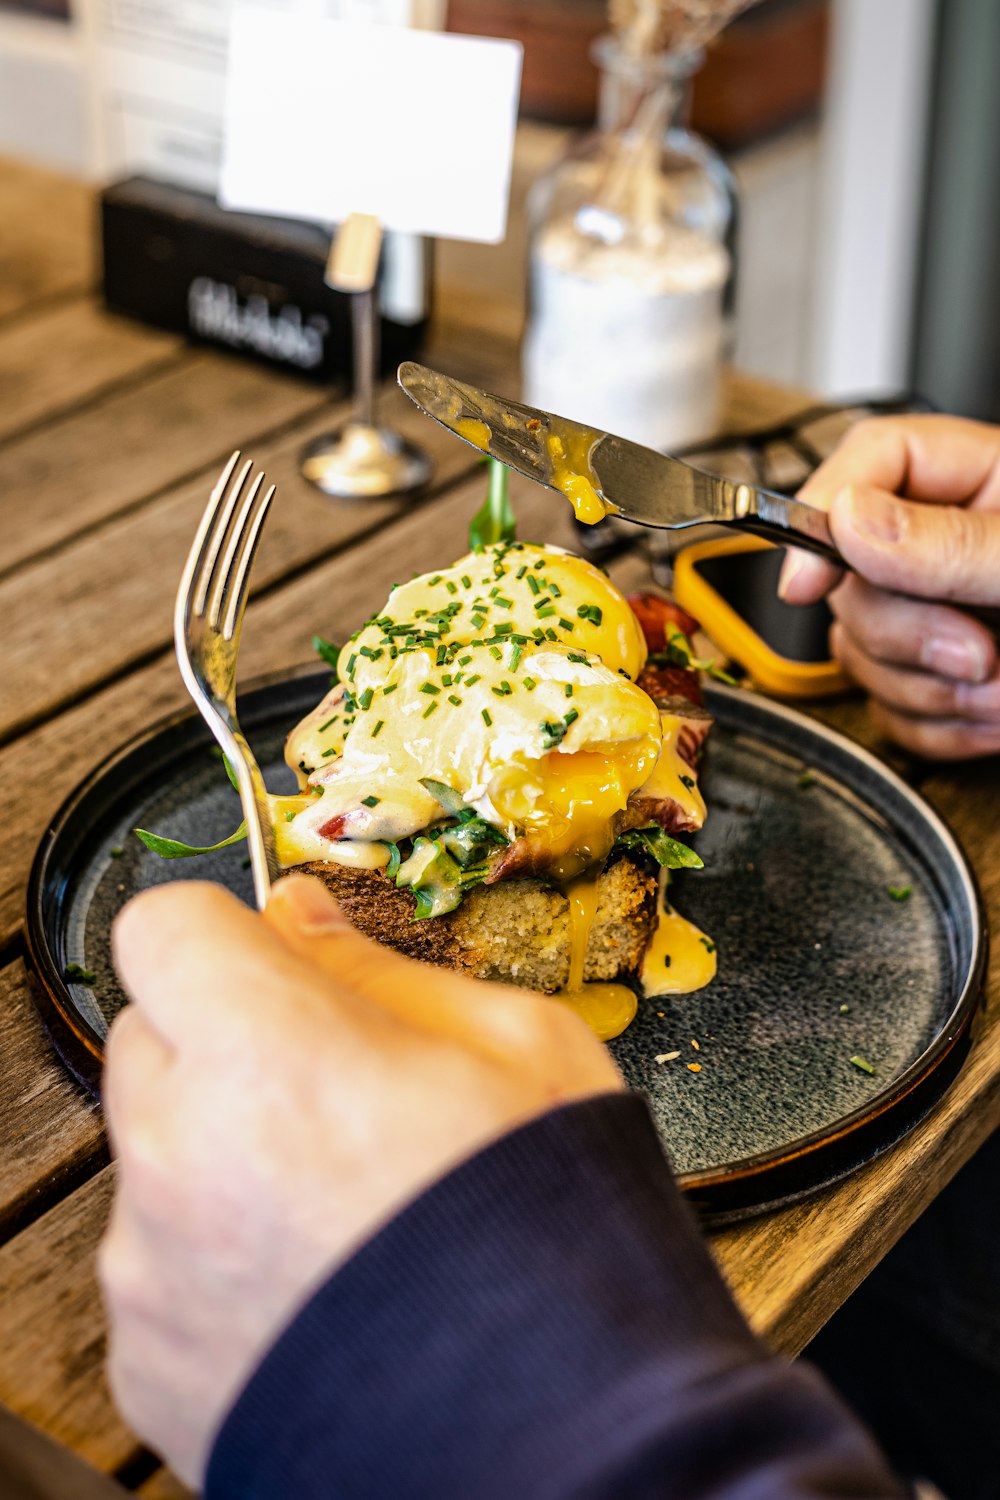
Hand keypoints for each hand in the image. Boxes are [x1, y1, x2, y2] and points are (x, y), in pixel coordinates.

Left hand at [98, 875, 619, 1486]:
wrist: (567, 1432)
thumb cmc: (552, 1226)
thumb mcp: (513, 1044)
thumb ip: (377, 968)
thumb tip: (302, 919)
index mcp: (268, 1055)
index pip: (165, 928)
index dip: (228, 935)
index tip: (279, 962)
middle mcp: (182, 1156)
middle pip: (151, 1037)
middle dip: (225, 1039)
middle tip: (331, 1083)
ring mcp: (156, 1269)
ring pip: (155, 1152)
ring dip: (221, 1150)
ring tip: (342, 1202)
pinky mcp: (154, 1358)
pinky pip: (160, 1262)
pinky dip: (219, 1255)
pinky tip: (322, 1277)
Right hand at [778, 413, 999, 757]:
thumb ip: (949, 542)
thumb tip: (848, 521)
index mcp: (980, 479)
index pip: (872, 460)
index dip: (820, 512)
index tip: (806, 582)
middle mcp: (944, 544)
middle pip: (850, 575)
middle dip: (908, 635)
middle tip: (982, 654)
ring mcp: (935, 612)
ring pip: (860, 653)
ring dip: (931, 692)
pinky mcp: (935, 678)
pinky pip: (891, 711)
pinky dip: (943, 729)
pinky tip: (997, 718)